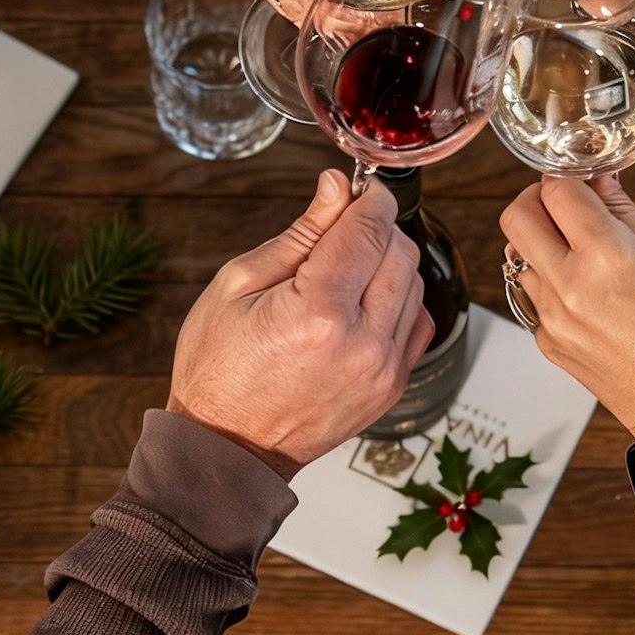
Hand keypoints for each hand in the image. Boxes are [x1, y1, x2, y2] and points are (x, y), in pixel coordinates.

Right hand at [169, 171, 431, 476]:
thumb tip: (334, 188)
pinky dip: (398, 302)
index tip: (360, 187)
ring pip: (415, 286)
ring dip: (388, 264)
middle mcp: (361, 343)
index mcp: (317, 313)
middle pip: (400, 253)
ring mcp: (382, 370)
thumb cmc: (218, 370)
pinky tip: (362, 305)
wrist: (227, 447)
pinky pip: (417, 324)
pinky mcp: (391, 387)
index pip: (367, 230)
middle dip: (377, 229)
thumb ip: (299, 234)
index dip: (368, 198)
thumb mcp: (239, 285)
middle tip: (344, 228)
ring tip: (345, 272)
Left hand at [498, 174, 634, 435]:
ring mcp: (550, 317)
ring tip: (578, 253)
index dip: (567, 177)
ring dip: (539, 243)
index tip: (580, 180)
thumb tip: (599, 180)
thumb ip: (625, 212)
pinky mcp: (545, 342)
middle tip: (563, 206)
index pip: (556, 190)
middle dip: (536, 200)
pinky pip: (530, 295)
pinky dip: (548, 282)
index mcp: (607, 255)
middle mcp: (569, 285)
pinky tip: (584, 293)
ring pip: (516, 257)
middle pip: (516, 216)